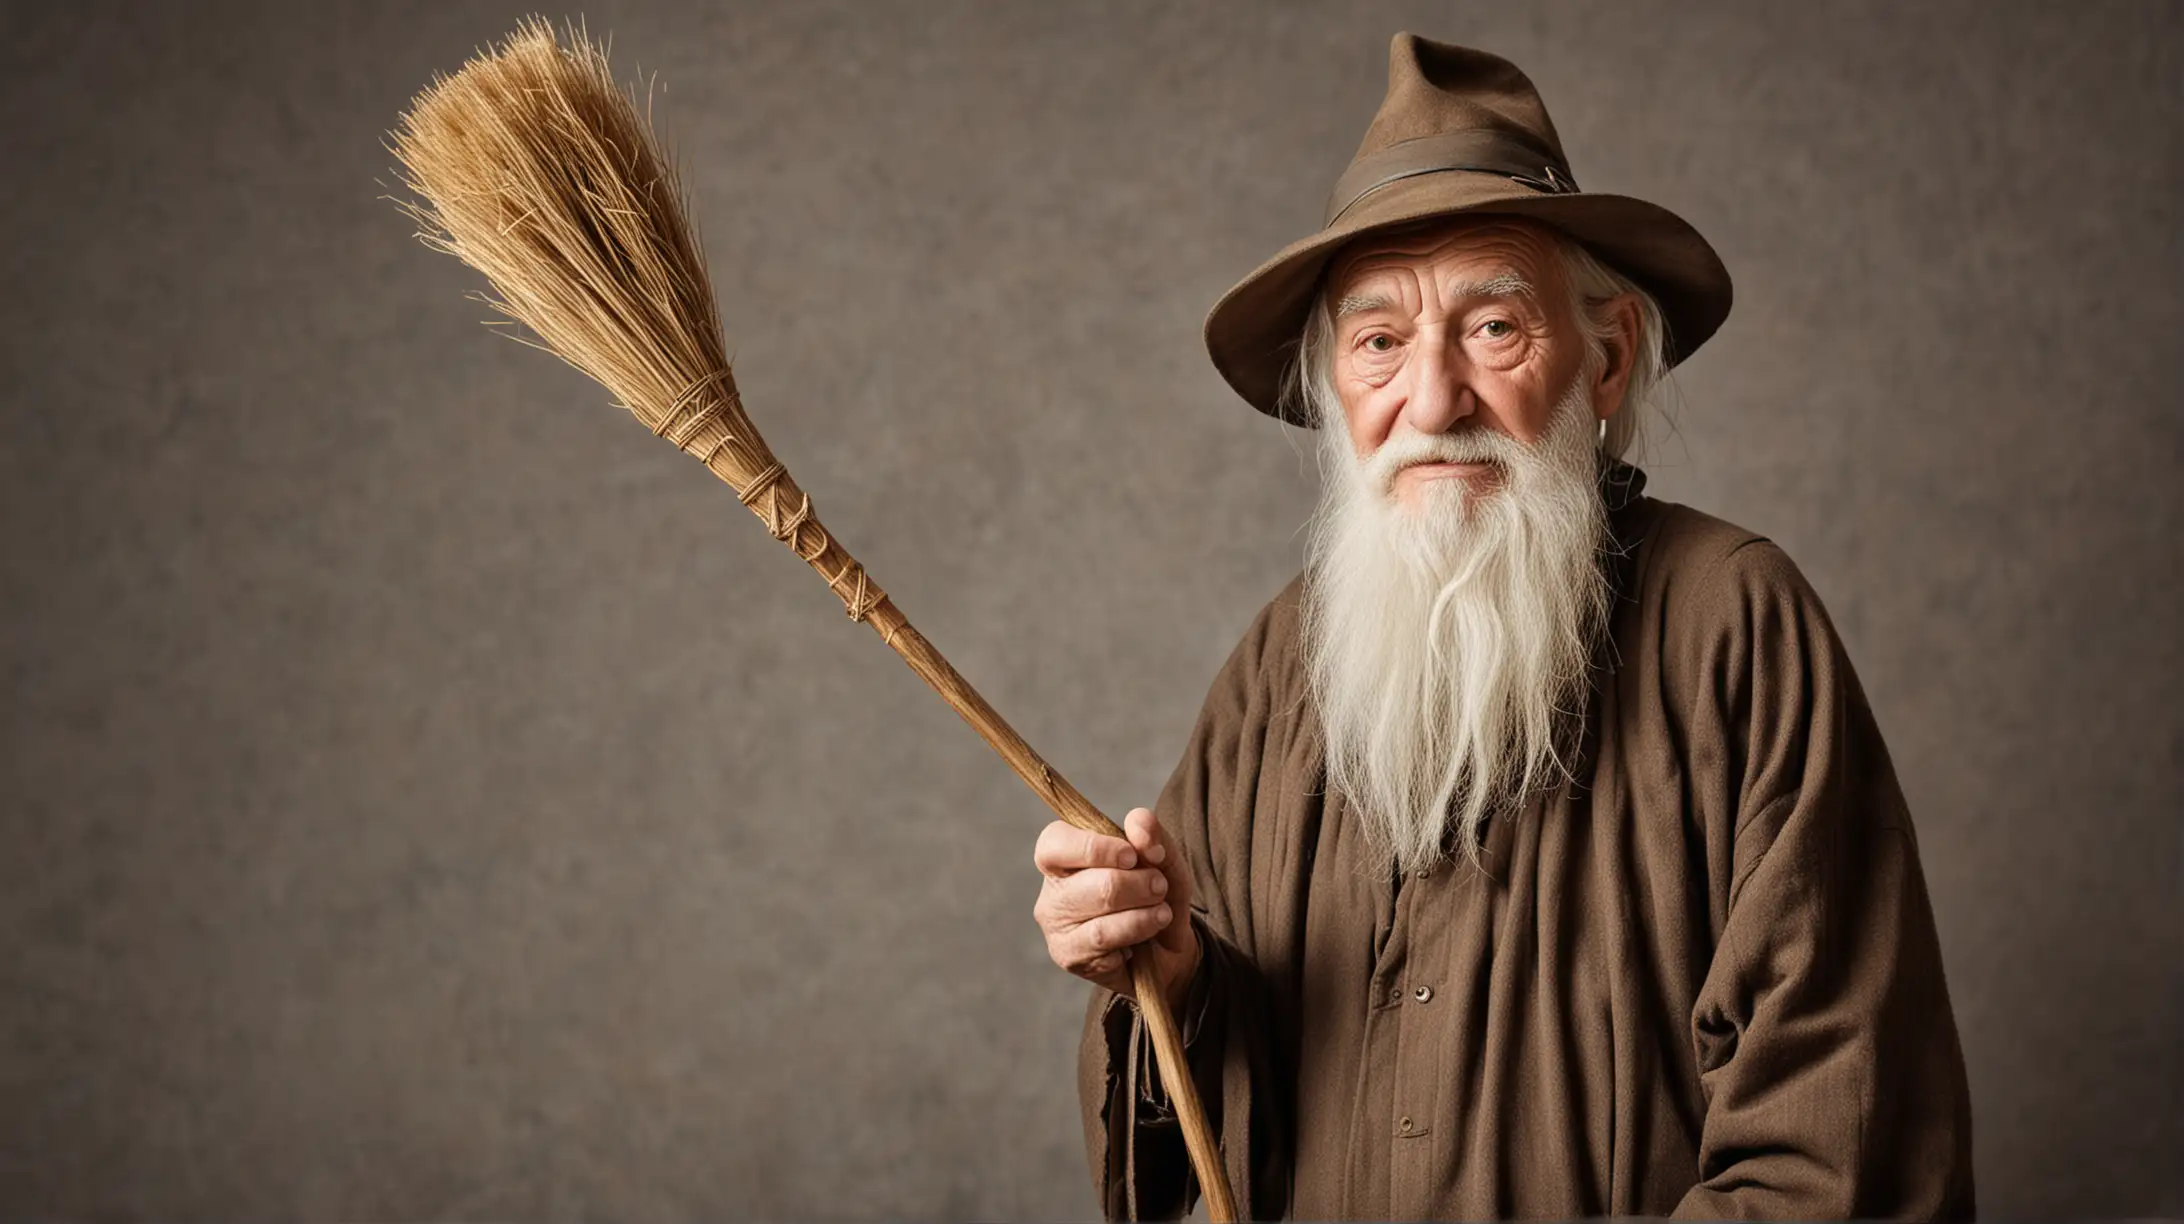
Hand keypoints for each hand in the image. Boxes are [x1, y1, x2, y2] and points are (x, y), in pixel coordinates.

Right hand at [1032, 807, 1199, 1013]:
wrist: (1167, 951)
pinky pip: (1106, 939)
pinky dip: (1137, 931)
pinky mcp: (1069, 956)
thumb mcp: (1164, 860)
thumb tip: (1137, 822)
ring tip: (1162, 912)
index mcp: (1065, 858)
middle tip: (1159, 886)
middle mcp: (1053, 891)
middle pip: (1092, 881)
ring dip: (1143, 911)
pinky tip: (1146, 933)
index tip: (1132, 856)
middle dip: (1138, 883)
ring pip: (1099, 912)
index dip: (1095, 847)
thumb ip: (1151, 834)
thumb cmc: (1154, 898)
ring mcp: (1057, 926)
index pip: (1055, 842)